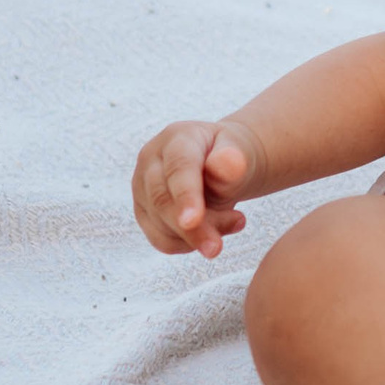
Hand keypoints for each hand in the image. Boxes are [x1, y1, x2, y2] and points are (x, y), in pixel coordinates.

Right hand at [133, 119, 262, 256]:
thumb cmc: (234, 156)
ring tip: (235, 221)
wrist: (225, 164)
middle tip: (217, 247)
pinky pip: (161, 240)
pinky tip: (214, 231)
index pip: (178, 168)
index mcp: (177, 137)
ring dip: (197, 236)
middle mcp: (151, 160)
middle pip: (162, 201)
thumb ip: (233, 162)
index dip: (185, 196)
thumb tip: (226, 165)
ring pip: (160, 225)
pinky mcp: (144, 212)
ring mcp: (142, 187)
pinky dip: (188, 244)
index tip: (192, 221)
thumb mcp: (242, 153)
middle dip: (191, 229)